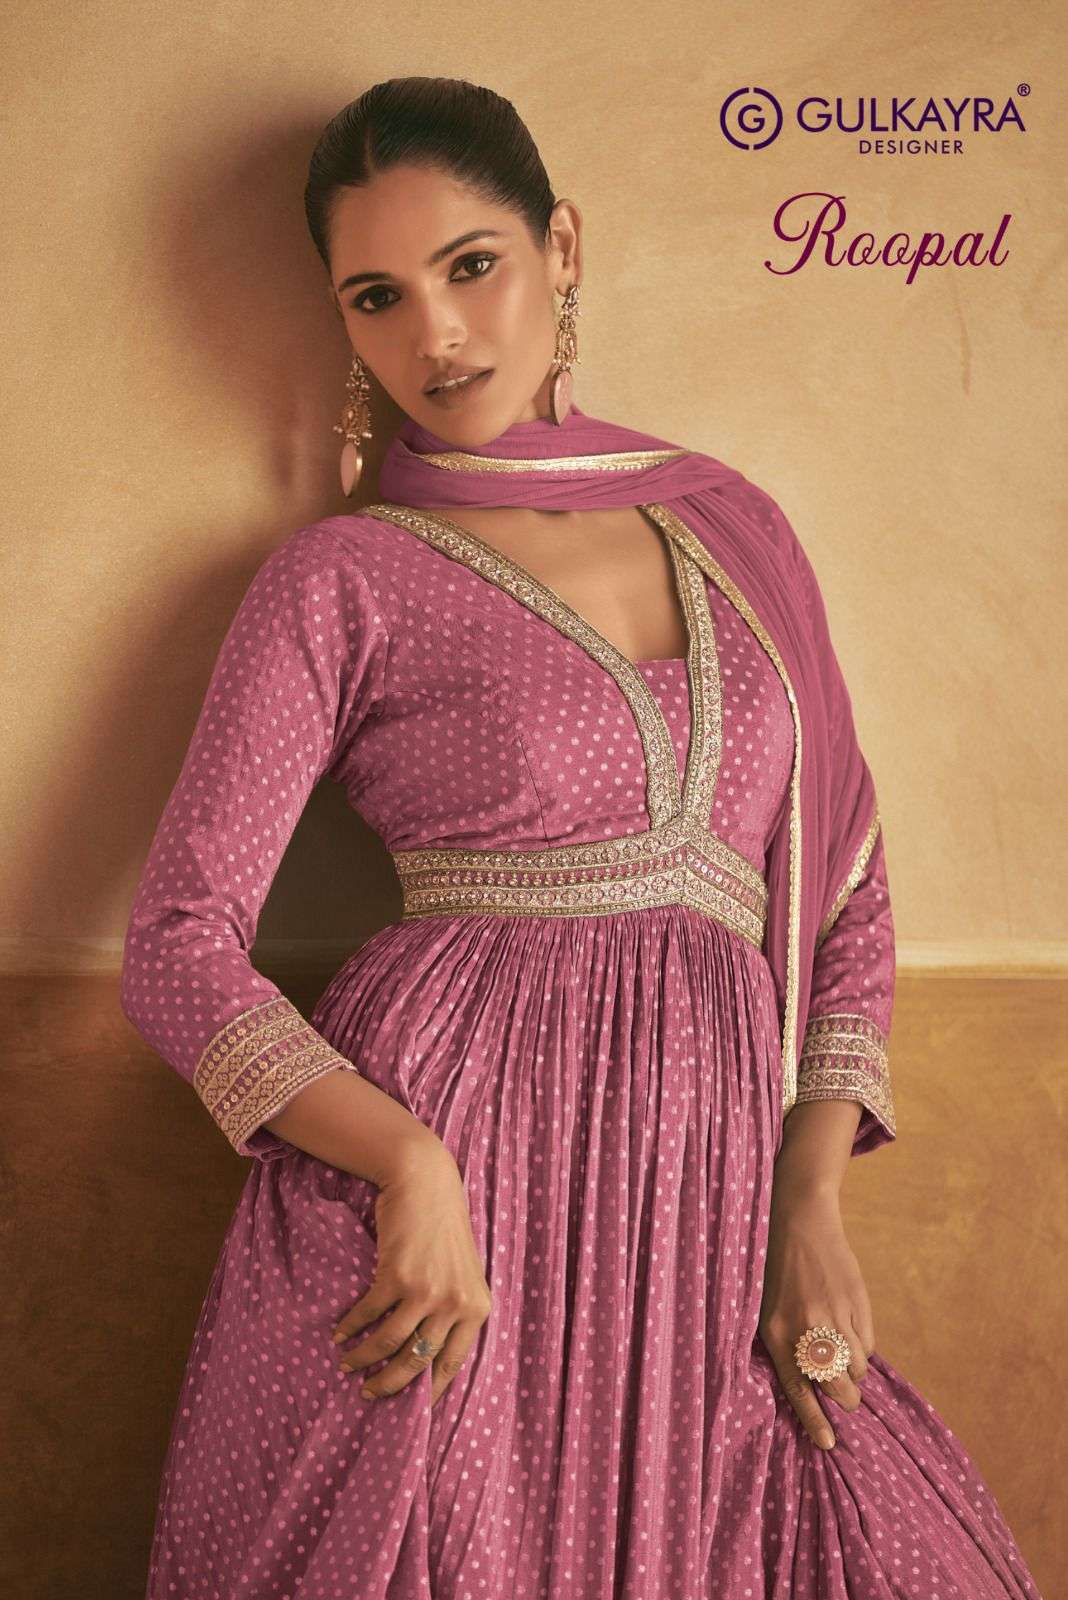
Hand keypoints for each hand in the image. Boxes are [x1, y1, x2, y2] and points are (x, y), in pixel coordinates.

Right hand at [330, 1139, 491, 1406]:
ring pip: (389, 1343)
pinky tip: (340, 1332)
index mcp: (476, 1308)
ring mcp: (427, 1291)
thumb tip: (426, 1353)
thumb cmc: (442, 1229)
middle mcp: (455, 1304)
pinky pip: (369, 1314)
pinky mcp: (398, 1276)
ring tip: (347, 1364)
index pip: (452, 1365)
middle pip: (417, 1362)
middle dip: (389, 1384)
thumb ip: (452, 1310)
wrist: (426, 1183)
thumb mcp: (462, 1273)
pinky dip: (351, 1327)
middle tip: (369, 1394)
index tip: (412, 1412)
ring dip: (363, 1358)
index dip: (430, 1393)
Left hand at [757, 1185, 875, 1450]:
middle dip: (846, 1397)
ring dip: (854, 1370)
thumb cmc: (777, 1268)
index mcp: (777, 1333)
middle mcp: (806, 1329)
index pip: (799, 1390)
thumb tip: (813, 1384)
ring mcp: (835, 1317)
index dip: (815, 1421)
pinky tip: (848, 1328)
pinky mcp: (858, 1303)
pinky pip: (867, 1345)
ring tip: (842, 1351)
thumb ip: (787, 1345)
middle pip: (839, 1387)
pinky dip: (861, 1346)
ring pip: (857, 1368)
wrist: (800, 1221)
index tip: (828, 1444)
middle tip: (845, 1393)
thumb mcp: (769, 1309)